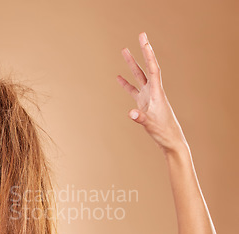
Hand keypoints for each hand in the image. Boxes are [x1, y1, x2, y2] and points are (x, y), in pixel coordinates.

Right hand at [117, 32, 187, 154]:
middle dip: (142, 52)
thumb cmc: (164, 133)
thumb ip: (140, 118)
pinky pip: (133, 90)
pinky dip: (126, 84)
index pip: (153, 69)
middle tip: (140, 36)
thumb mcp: (151, 125)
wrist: (170, 141)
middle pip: (146, 68)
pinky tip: (118, 78)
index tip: (145, 42)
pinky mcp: (144, 104)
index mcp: (157, 94)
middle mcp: (154, 92)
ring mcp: (148, 97)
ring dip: (132, 64)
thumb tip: (130, 112)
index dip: (149, 55)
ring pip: (139, 77)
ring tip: (124, 51)